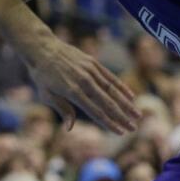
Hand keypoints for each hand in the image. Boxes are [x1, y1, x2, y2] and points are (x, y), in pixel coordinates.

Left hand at [25, 38, 139, 134]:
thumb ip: (62, 110)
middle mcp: (84, 81)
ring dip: (126, 104)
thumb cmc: (42, 75)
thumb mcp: (46, 95)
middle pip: (107, 103)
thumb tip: (69, 128)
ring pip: (112, 90)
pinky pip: (110, 77)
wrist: (42, 48)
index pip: (95, 111)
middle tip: (134, 128)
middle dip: (122, 117)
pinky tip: (131, 96)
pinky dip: (121, 87)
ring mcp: (90, 70)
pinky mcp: (93, 62)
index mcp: (72, 92)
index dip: (109, 124)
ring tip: (137, 115)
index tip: (121, 133)